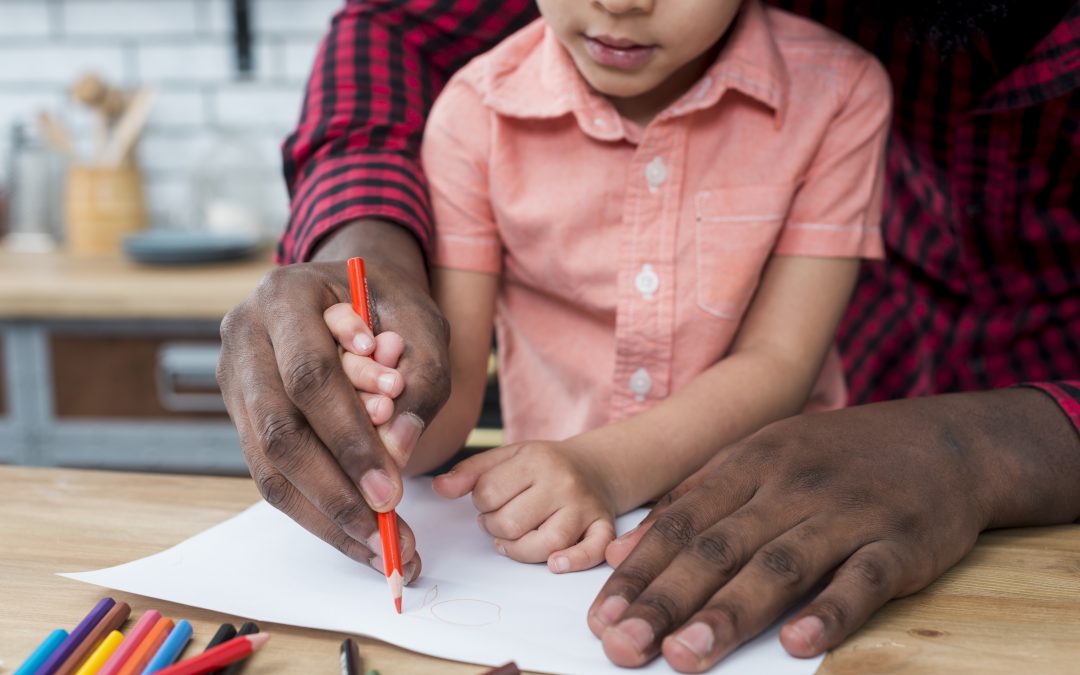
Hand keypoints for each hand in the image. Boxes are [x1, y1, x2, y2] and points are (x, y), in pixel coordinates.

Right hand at [217, 220, 450, 581]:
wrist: (350, 290)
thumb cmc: (391, 305)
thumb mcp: (424, 324)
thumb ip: (422, 379)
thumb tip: (398, 452)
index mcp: (286, 295)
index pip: (310, 376)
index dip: (349, 437)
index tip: (391, 490)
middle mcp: (245, 334)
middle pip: (280, 429)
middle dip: (336, 489)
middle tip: (386, 531)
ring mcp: (234, 376)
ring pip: (267, 463)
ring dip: (325, 514)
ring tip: (378, 548)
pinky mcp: (241, 413)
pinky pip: (270, 473)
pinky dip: (316, 510)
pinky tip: (356, 535)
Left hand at [433, 441, 617, 571]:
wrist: (595, 466)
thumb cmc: (543, 466)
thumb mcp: (507, 457)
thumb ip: (470, 472)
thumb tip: (439, 488)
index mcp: (535, 460)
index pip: (488, 494)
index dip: (480, 503)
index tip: (490, 500)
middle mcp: (563, 482)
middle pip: (511, 523)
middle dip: (496, 527)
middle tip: (501, 520)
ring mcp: (584, 507)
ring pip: (545, 543)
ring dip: (520, 550)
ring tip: (514, 540)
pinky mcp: (602, 527)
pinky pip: (592, 551)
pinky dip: (573, 561)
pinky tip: (555, 564)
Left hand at [587, 389, 1079, 671]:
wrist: (943, 442)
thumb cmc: (833, 457)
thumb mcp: (759, 458)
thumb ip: (693, 501)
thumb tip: (624, 552)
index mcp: (749, 461)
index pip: (680, 521)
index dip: (638, 571)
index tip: (600, 616)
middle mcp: (790, 483)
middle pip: (718, 546)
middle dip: (666, 599)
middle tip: (625, 644)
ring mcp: (846, 512)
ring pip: (779, 564)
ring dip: (729, 612)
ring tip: (686, 654)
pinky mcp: (899, 542)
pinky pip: (862, 579)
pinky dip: (829, 612)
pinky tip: (795, 643)